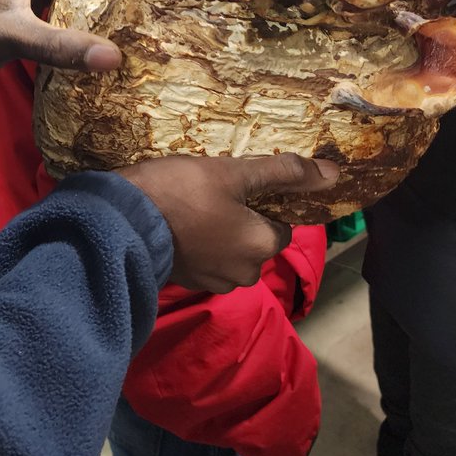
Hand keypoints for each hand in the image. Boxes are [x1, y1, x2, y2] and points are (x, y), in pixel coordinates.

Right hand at [121, 153, 338, 292]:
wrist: (122, 221)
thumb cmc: (181, 192)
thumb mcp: (233, 172)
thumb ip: (283, 172)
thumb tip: (333, 173)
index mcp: (261, 247)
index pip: (282, 225)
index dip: (264, 203)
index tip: (238, 186)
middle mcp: (244, 274)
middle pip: (256, 243)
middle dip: (242, 221)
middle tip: (213, 194)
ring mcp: (212, 282)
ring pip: (231, 254)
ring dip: (220, 235)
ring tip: (193, 208)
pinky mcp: (187, 282)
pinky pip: (206, 262)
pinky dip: (200, 246)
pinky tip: (180, 226)